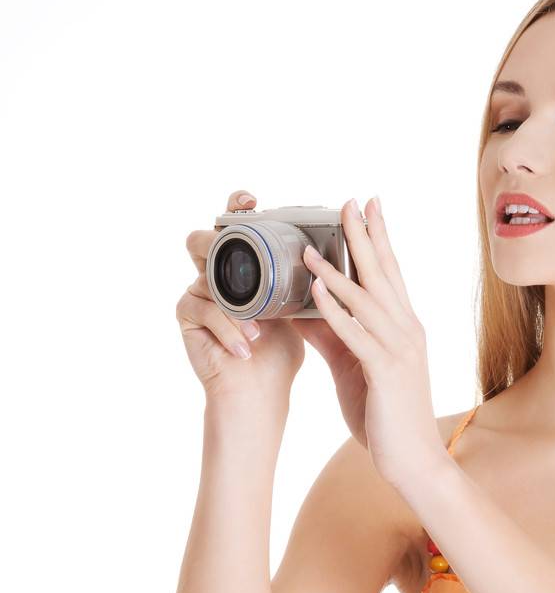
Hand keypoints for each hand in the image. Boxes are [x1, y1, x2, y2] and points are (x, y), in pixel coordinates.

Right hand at [177, 189, 304, 403]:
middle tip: (233, 245)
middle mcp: (214, 273)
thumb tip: (330, 254)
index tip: (251, 200)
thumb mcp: (297, 311)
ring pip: (202, 275)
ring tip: (258, 327)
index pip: (234, 226)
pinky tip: (246, 347)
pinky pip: (204, 310)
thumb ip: (303, 281)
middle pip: (203, 239)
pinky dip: (229, 329)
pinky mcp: (187, 316)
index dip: (237, 207)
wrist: (261, 392)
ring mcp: (197, 292)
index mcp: (242, 266)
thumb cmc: (279, 353)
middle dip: (217, 240)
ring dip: (235, 304)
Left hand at [300, 197, 445, 490]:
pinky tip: (316, 289)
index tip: (368, 206)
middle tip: (351, 200)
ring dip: (337, 269)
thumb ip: (332, 337)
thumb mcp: (353, 369)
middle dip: (365, 236)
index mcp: (403, 329)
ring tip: (311, 245)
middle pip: (383, 274)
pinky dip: (334, 309)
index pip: (390, 274)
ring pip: (366, 299)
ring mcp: (398, 350)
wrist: (415, 463)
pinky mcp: (385, 372)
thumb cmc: (386, 418)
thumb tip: (302, 307)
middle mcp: (406, 332)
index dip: (379, 238)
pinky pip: (355, 333)